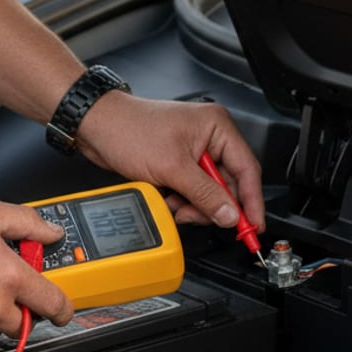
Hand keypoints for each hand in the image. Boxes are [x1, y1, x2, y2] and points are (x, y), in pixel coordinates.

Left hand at [75, 92, 263, 232]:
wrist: (97, 127)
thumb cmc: (129, 130)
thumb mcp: (172, 168)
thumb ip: (205, 194)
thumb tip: (229, 214)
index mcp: (217, 127)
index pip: (246, 169)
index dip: (251, 201)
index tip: (254, 224)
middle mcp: (209, 136)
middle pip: (228, 184)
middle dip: (212, 205)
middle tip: (200, 217)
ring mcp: (193, 150)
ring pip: (208, 192)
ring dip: (193, 205)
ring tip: (175, 204)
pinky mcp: (178, 162)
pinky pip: (191, 190)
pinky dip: (182, 201)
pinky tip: (167, 198)